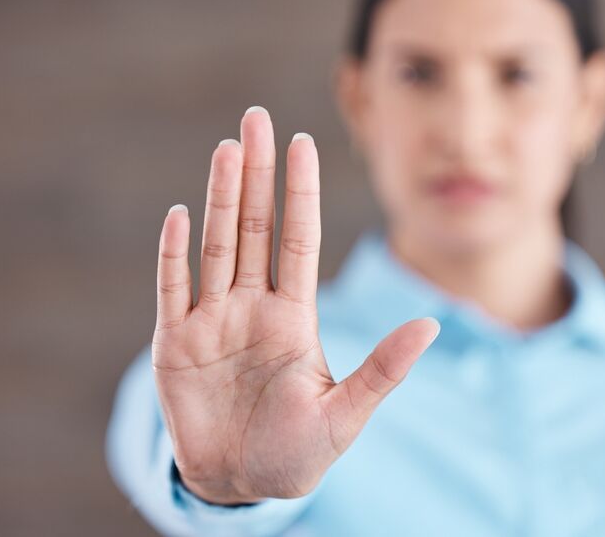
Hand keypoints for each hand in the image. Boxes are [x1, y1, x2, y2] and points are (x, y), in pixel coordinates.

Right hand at [151, 107, 439, 504]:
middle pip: (255, 227)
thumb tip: (432, 325)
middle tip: (257, 119)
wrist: (240, 486)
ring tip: (227, 149)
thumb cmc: (297, 454)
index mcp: (294, 317)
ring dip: (219, 197)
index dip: (301, 193)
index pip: (299, 240)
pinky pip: (172, 289)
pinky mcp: (174, 344)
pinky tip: (180, 215)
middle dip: (256, 174)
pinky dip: (174, 254)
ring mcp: (212, 321)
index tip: (303, 143)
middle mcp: (253, 307)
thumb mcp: (346, 415)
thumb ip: (383, 369)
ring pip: (216, 245)